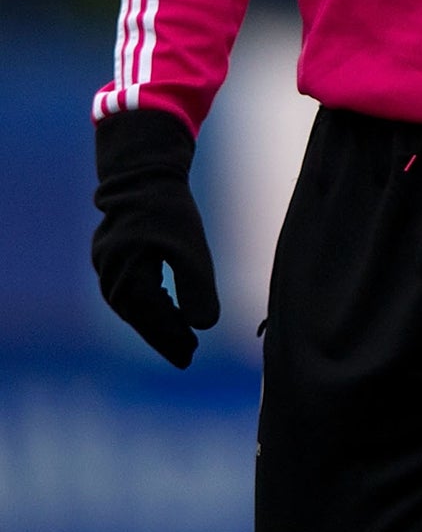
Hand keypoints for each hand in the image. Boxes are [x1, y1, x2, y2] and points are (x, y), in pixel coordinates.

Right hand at [90, 109, 219, 368]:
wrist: (144, 173)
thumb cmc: (169, 209)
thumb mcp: (191, 248)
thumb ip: (196, 287)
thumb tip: (205, 326)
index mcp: (126, 276)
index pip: (150, 319)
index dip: (170, 339)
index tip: (189, 358)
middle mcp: (110, 275)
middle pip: (138, 316)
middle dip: (163, 336)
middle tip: (187, 357)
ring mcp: (106, 265)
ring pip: (132, 304)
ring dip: (154, 321)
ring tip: (182, 338)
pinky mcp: (112, 255)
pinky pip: (129, 288)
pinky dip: (148, 302)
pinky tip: (168, 308)